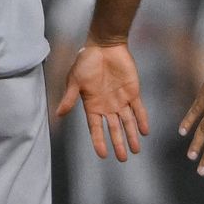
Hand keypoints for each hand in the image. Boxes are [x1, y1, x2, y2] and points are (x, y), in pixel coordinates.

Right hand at [56, 42, 148, 161]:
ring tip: (135, 150)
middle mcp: (107, 106)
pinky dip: (142, 120)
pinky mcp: (132, 91)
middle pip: (114, 129)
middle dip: (118, 143)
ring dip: (131, 136)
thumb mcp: (75, 80)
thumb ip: (69, 98)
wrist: (104, 45)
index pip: (96, 128)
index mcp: (92, 105)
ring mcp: (121, 99)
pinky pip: (138, 109)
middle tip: (123, 159)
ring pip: (127, 122)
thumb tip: (58, 114)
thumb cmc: (86, 61)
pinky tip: (145, 131)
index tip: (103, 155)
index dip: (99, 141)